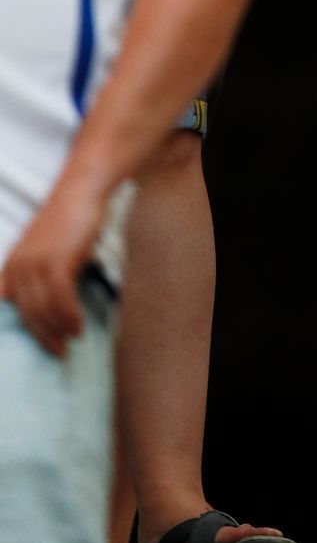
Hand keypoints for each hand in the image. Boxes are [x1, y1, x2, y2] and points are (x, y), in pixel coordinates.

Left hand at [0, 175, 106, 356]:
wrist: (82, 190)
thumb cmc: (69, 221)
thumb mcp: (44, 252)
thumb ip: (38, 278)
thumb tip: (45, 310)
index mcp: (11, 266)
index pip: (4, 305)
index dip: (13, 329)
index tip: (27, 348)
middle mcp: (18, 267)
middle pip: (27, 314)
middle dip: (42, 337)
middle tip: (58, 352)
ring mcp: (36, 264)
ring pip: (43, 310)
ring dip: (58, 330)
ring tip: (71, 341)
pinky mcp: (56, 261)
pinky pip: (60, 300)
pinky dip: (69, 317)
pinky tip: (78, 326)